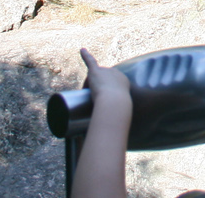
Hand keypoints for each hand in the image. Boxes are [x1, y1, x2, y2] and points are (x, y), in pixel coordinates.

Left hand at [72, 49, 131, 197]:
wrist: (114, 106)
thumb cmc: (119, 115)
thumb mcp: (122, 123)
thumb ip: (120, 136)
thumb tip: (117, 155)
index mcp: (124, 83)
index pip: (109, 89)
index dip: (103, 97)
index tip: (101, 106)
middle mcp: (116, 74)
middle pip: (100, 84)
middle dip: (95, 94)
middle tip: (91, 105)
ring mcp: (106, 71)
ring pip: (92, 80)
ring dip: (89, 88)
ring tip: (86, 97)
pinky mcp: (96, 71)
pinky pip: (90, 61)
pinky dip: (85, 55)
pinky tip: (81, 50)